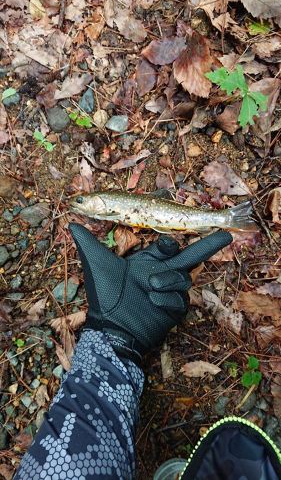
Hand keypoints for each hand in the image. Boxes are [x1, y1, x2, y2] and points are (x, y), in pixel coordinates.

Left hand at [69, 224, 231, 363]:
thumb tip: (71, 222)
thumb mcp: (96, 264)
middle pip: (191, 258)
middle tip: (227, 234)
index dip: (170, 244)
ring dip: (168, 281)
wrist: (111, 328)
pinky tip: (152, 302)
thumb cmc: (104, 295)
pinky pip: (181, 301)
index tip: (165, 246)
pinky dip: (167, 300)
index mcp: (147, 262)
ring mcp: (169, 294)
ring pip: (184, 279)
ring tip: (149, 286)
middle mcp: (161, 275)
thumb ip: (87, 242)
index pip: (169, 247)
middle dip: (209, 245)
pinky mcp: (174, 311)